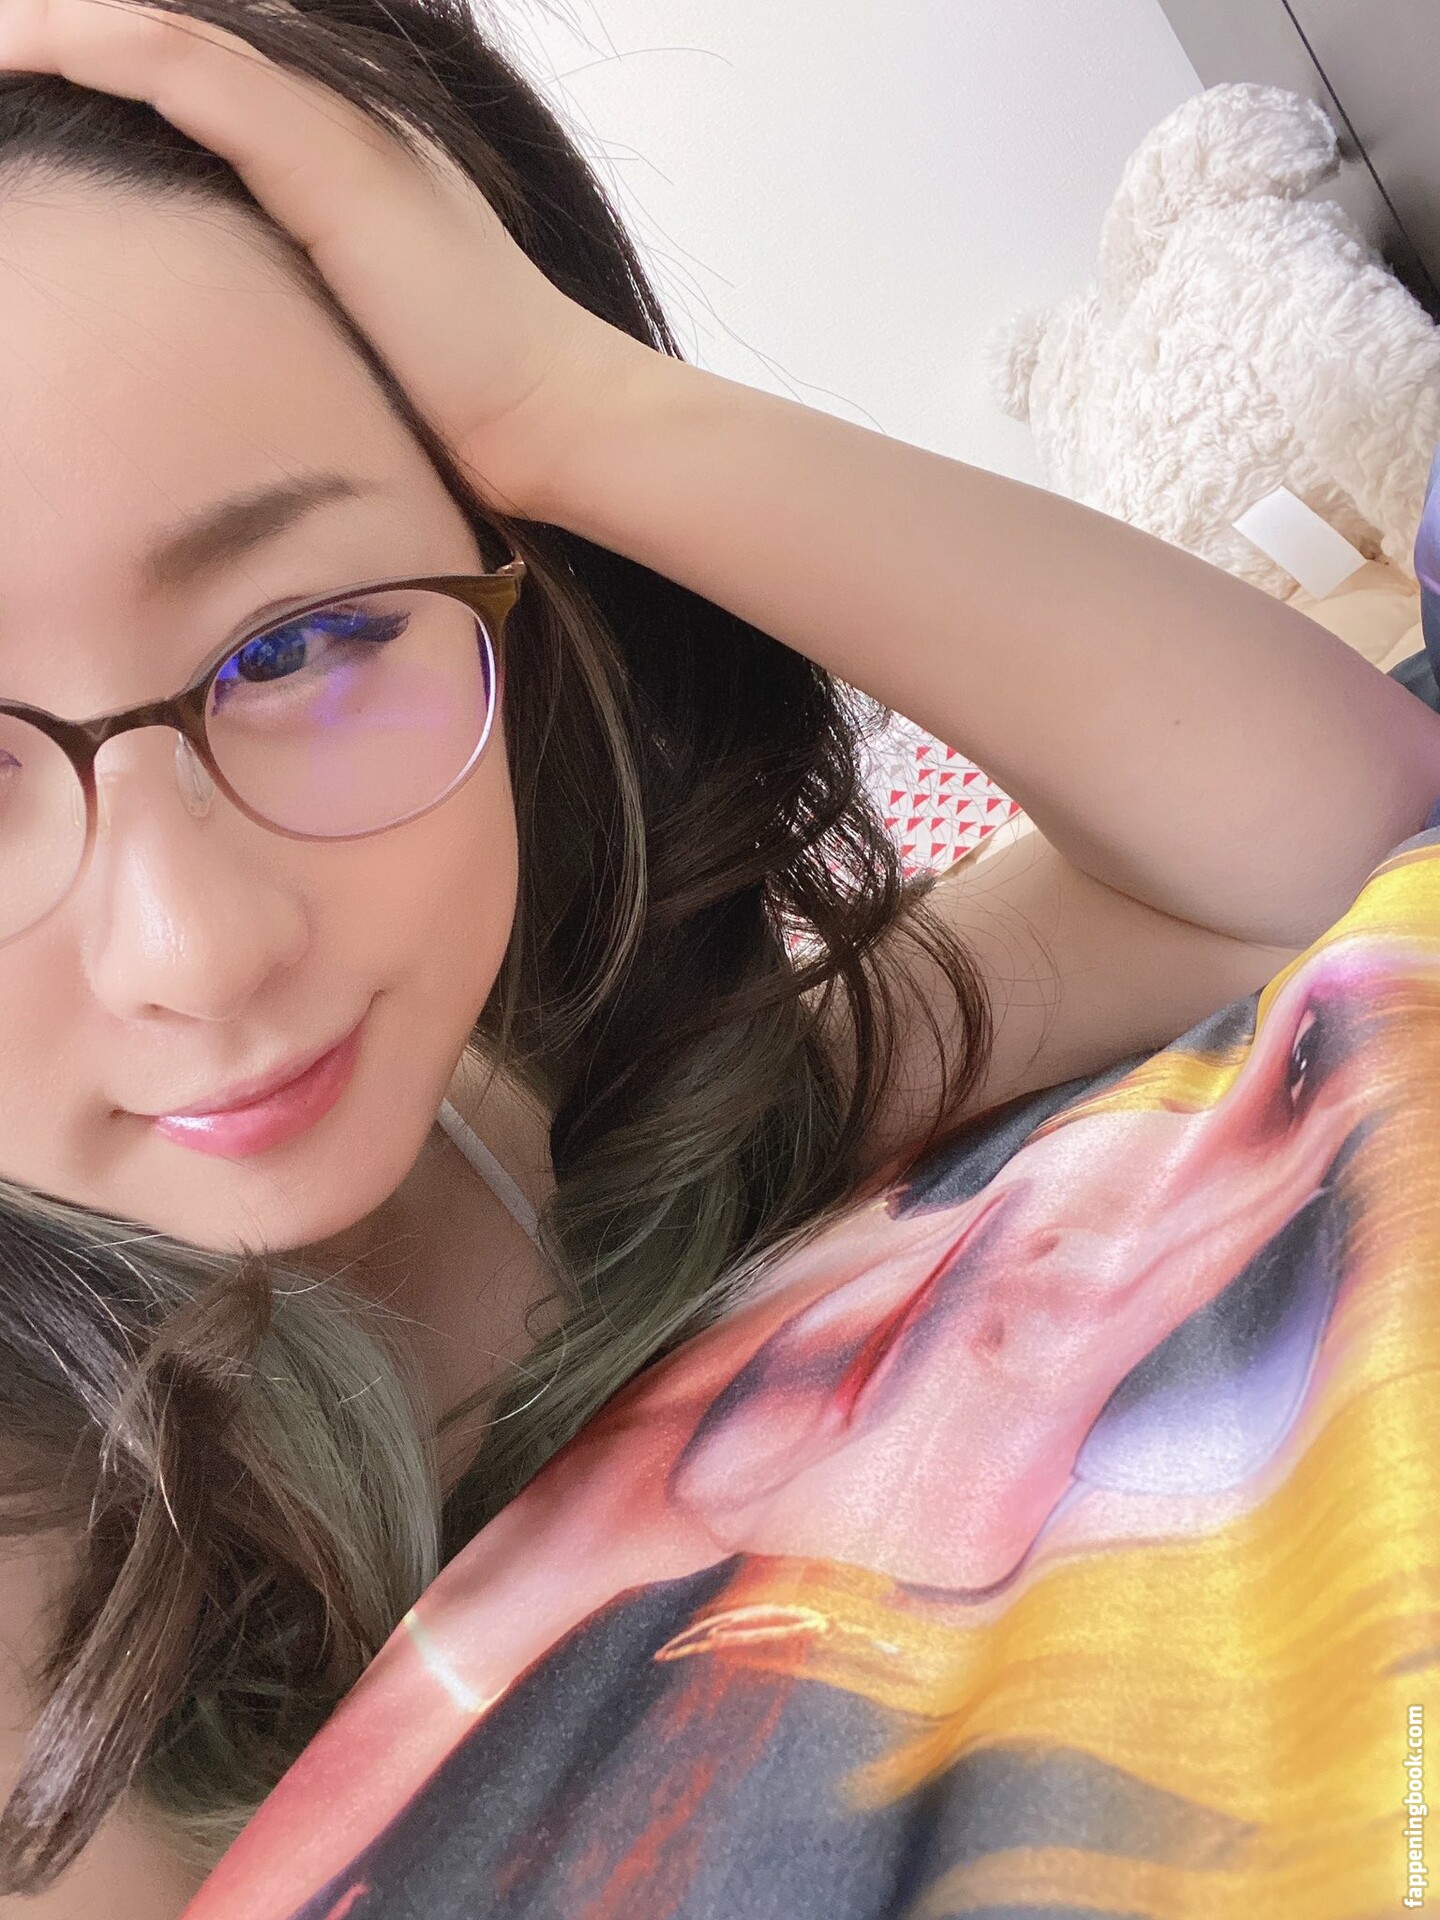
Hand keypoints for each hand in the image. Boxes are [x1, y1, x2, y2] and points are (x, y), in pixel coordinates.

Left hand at [0, 0, 643, 518]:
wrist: (551, 418)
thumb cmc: (461, 404)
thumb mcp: (347, 331)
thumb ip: (284, 296)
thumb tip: (211, 333)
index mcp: (331, 150)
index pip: (189, 74)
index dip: (95, 58)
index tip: (14, 82)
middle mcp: (332, 115)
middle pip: (166, 35)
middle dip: (64, 32)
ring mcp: (332, 126)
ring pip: (158, 33)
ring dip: (53, 25)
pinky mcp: (324, 157)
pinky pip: (178, 67)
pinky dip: (88, 44)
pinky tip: (17, 44)